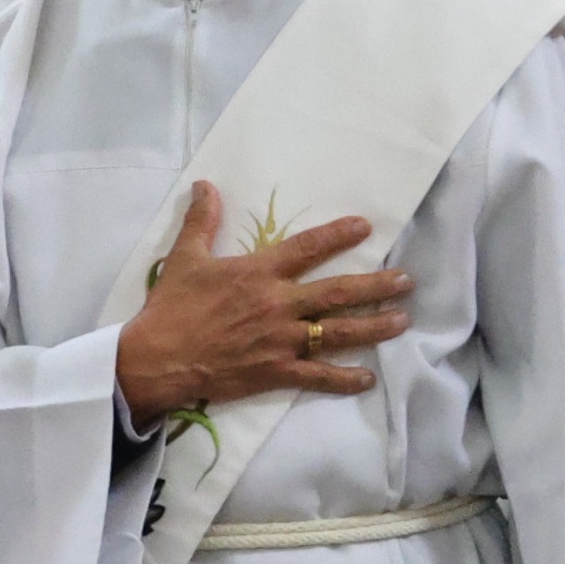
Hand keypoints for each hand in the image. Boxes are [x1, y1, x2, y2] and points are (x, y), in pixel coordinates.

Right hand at [114, 182, 408, 428]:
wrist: (158, 359)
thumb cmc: (171, 307)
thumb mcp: (184, 257)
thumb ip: (201, 220)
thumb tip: (205, 184)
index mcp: (258, 273)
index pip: (307, 248)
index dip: (338, 235)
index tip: (365, 227)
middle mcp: (278, 304)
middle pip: (338, 292)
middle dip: (376, 285)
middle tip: (406, 281)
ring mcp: (281, 340)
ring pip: (339, 332)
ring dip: (374, 326)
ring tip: (402, 319)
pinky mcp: (276, 372)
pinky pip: (318, 376)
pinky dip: (345, 379)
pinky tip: (368, 378)